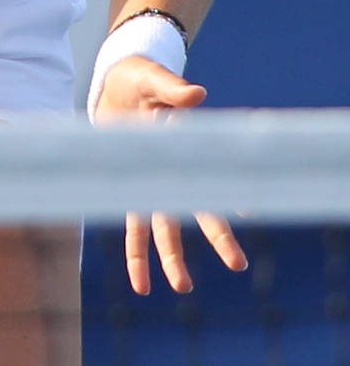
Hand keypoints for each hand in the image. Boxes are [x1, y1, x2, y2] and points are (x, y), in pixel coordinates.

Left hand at [96, 56, 248, 293]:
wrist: (114, 84)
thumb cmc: (140, 79)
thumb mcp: (153, 78)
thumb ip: (172, 88)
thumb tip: (196, 94)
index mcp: (185, 146)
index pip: (212, 174)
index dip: (229, 192)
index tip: (249, 212)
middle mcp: (171, 172)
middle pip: (195, 208)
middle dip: (217, 237)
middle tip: (239, 264)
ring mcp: (150, 183)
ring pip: (163, 228)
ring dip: (171, 258)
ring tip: (182, 287)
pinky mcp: (127, 187)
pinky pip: (130, 226)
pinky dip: (134, 254)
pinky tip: (139, 283)